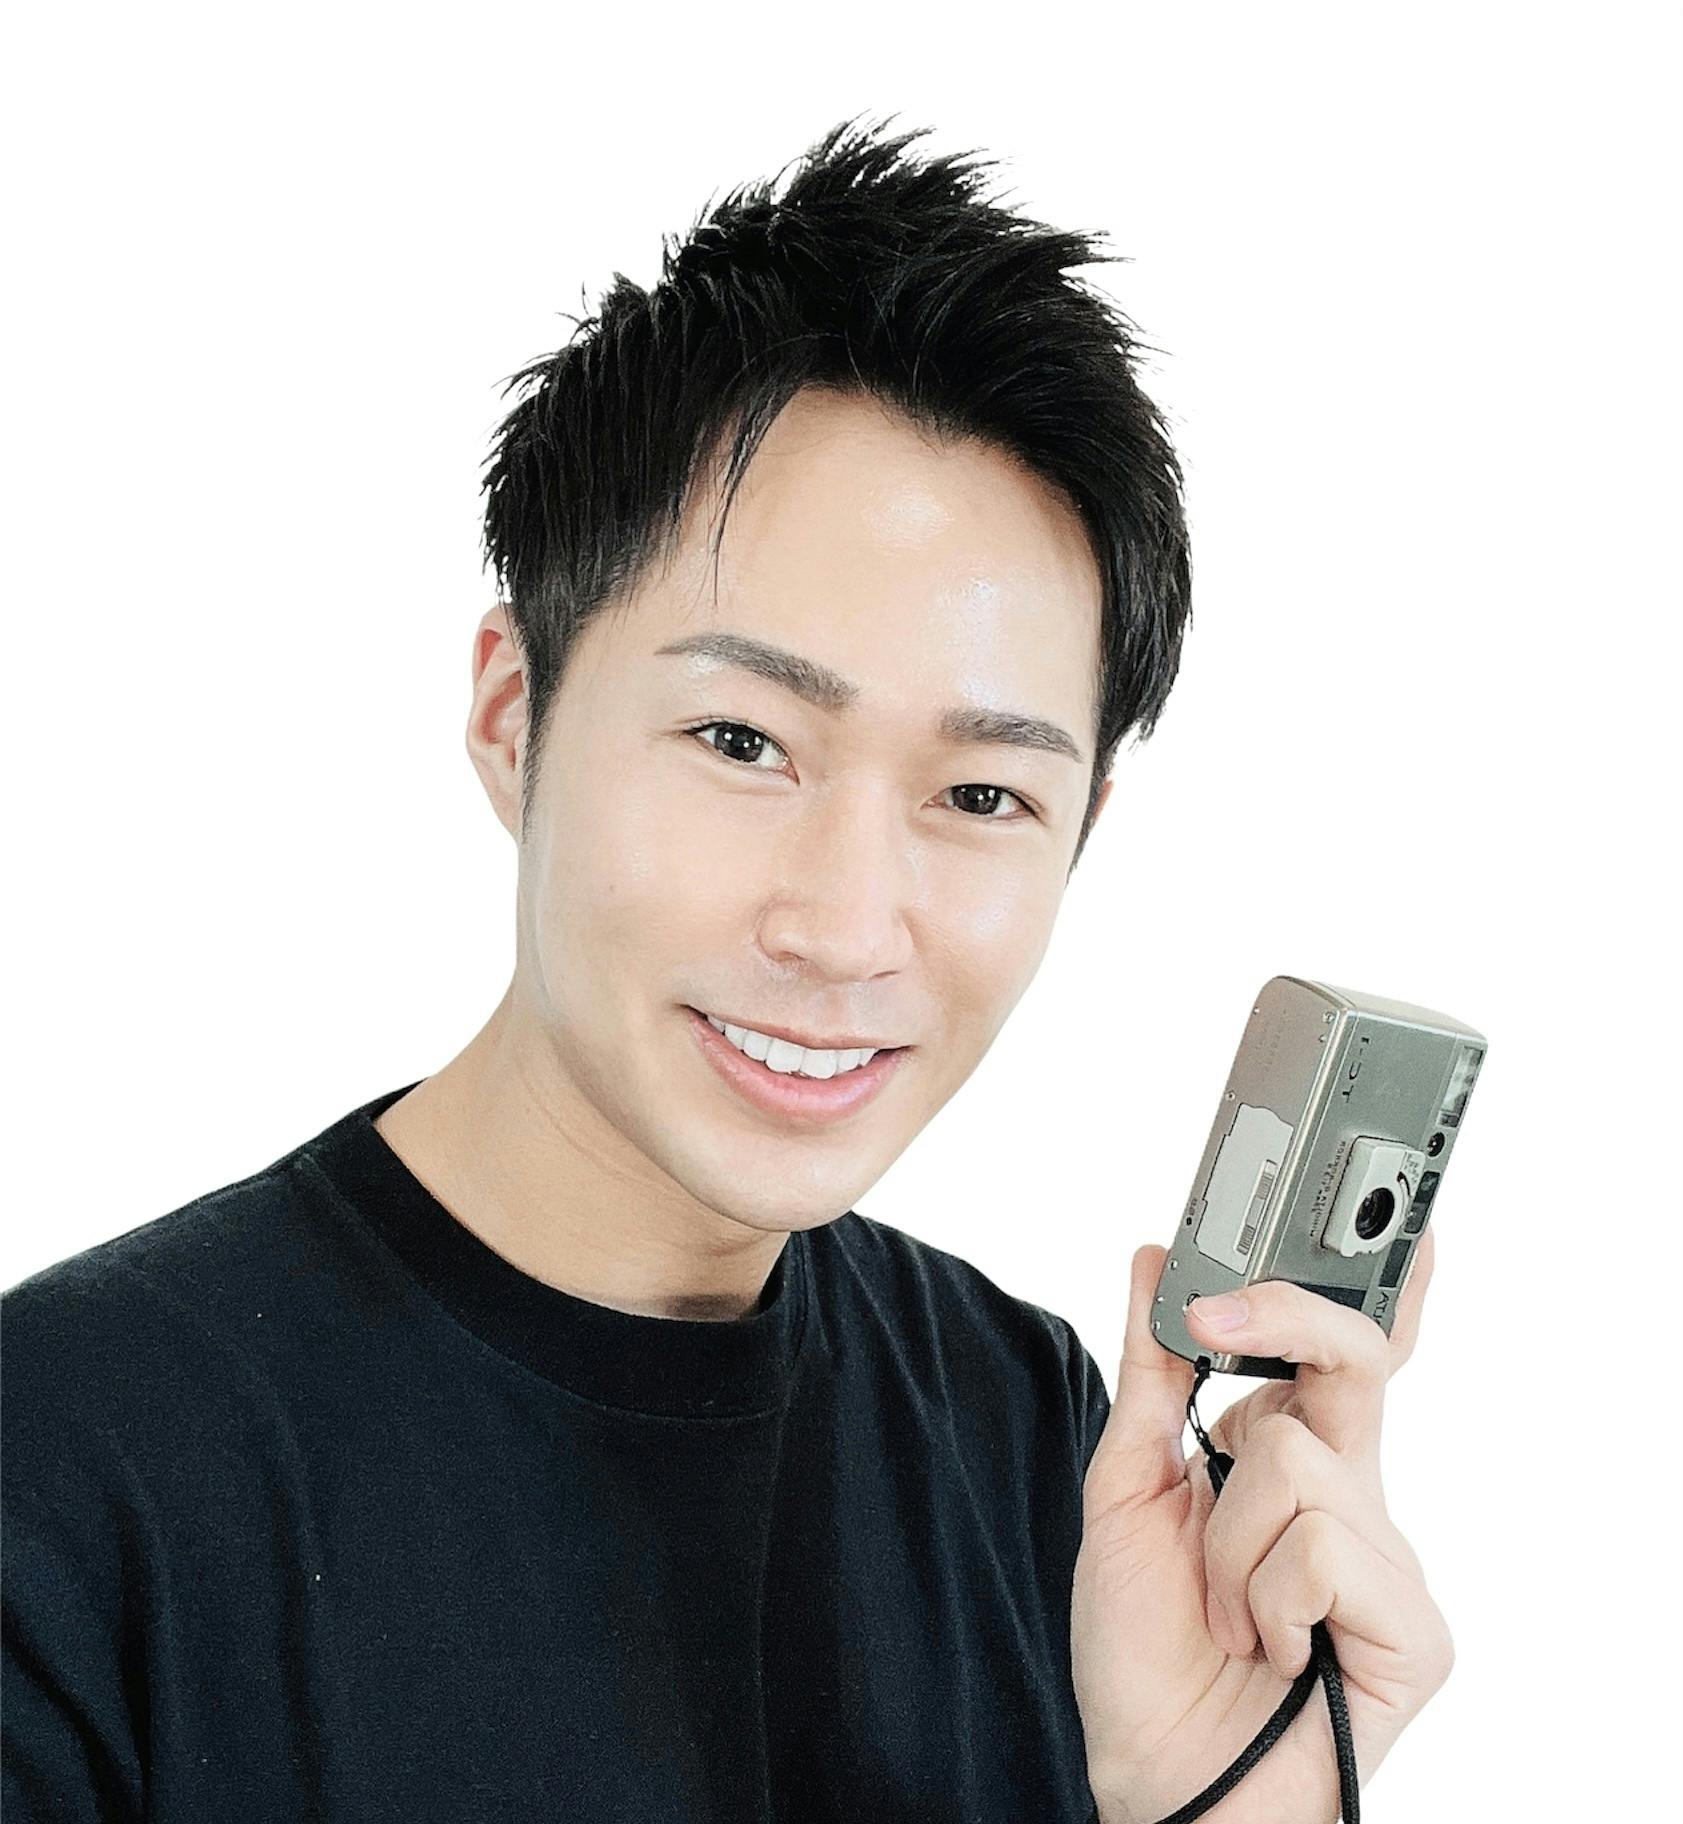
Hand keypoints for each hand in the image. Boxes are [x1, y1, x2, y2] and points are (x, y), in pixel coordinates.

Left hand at [1072, 1229, 1453, 1823]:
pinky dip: (1266, 1595)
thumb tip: (1151, 1261)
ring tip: (1229, 1609)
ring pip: (1299, 1458)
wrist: (1158, 1779)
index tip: (1354, 1208)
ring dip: (1227, 1540)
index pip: (1342, 1352)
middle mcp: (1351, 1497)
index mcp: (1290, 1459)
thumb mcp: (1125, 1490)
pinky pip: (1326, 1545)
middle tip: (1217, 1306)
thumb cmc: (1144, 1649)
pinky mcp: (1416, 1628)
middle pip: (1354, 1362)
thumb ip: (1151, 1379)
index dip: (1358, 1282)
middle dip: (1289, 1316)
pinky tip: (1272, 1646)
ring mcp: (1388, 1560)